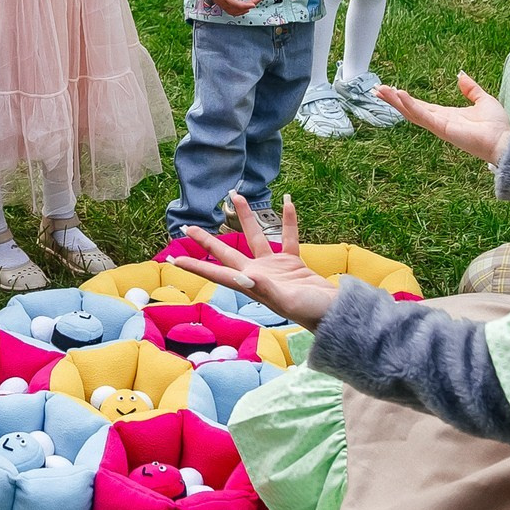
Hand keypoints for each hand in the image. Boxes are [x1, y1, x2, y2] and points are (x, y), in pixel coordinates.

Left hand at [166, 196, 336, 327]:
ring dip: (246, 216)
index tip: (174, 259)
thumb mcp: (287, 300)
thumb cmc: (312, 311)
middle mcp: (257, 274)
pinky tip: (287, 201)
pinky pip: (288, 236)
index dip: (195, 266)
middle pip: (226, 252)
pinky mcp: (293, 262)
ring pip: (256, 236)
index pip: (216, 273)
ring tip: (236, 195)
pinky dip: (288, 220)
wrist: (336, 314)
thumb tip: (245, 276)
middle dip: (207, 240)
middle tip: (187, 227)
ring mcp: (274, 268)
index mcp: (251, 284)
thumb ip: (266, 288)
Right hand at [205, 0, 260, 17]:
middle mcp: (223, 2)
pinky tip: (245, 8)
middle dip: (249, 6)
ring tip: (253, 3)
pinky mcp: (223, 5)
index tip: (254, 3)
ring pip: (235, 12)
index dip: (245, 5)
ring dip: (245, 9)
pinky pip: (232, 12)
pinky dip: (240, 12)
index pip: (235, 3)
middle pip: (237, 9)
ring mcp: (222, 5)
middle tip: (258, 0)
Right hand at [377, 74, 509, 166]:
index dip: (404, 98)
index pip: (419, 105)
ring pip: (411, 112)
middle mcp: (439, 121)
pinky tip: (400, 95)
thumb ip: (471, 89)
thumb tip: (461, 75)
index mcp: (446, 115)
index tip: (390, 89)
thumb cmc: (496, 126)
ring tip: (381, 90)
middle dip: (392, 100)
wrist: (504, 141)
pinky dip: (410, 105)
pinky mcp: (442, 128)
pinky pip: (422, 115)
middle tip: (376, 90)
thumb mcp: (483, 100)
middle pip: (410, 109)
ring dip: (395, 101)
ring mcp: (439, 126)